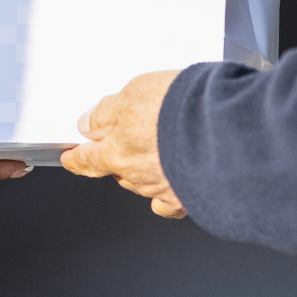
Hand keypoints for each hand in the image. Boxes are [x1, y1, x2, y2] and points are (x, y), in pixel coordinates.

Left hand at [60, 70, 185, 218]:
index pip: (88, 159)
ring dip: (146, 170)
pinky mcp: (189, 196)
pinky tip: (176, 184)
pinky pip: (172, 203)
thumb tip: (89, 123)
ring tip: (162, 150)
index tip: (72, 158)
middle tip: (130, 138)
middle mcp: (136, 176)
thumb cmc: (181, 110)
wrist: (224, 131)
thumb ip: (107, 112)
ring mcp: (162, 189)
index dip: (77, 158)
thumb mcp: (132, 93)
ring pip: (144, 184)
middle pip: (117, 171)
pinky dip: (170, 195)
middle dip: (118, 158)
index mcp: (116, 153)